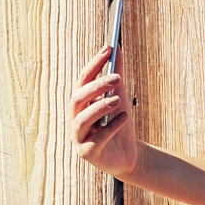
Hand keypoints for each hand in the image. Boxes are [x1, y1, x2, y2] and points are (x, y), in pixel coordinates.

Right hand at [71, 44, 138, 177]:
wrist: (129, 155)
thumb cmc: (120, 124)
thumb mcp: (121, 98)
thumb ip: (117, 77)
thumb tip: (118, 49)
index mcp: (81, 102)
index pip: (83, 79)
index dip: (94, 63)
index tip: (109, 48)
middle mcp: (75, 118)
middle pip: (78, 98)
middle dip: (96, 86)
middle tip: (117, 78)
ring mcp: (78, 137)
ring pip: (81, 119)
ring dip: (100, 107)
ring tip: (118, 100)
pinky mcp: (87, 153)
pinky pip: (96, 139)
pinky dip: (111, 128)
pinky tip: (124, 119)